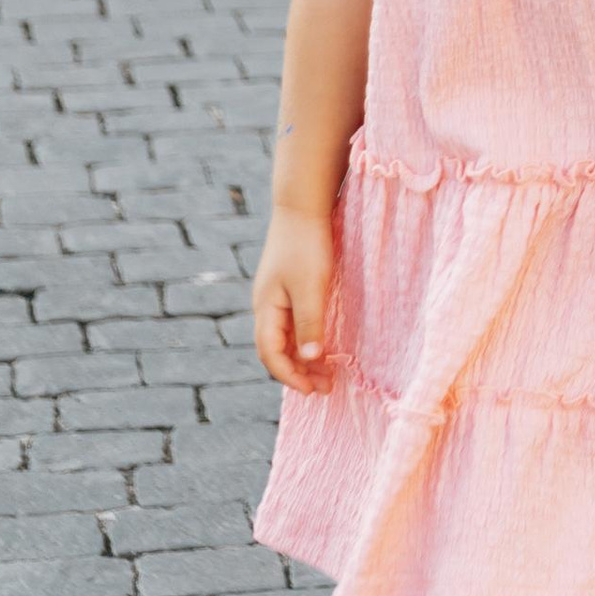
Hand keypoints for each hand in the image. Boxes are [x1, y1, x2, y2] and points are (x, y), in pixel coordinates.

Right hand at [252, 210, 336, 387]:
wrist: (302, 205)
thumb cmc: (306, 245)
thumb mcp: (311, 286)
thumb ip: (309, 322)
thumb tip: (308, 359)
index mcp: (266, 308)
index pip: (271, 354)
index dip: (290, 376)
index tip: (312, 390)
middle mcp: (266, 307)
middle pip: (277, 350)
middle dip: (299, 372)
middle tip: (326, 388)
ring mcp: (276, 297)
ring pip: (286, 339)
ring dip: (304, 358)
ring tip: (328, 374)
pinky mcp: (288, 288)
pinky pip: (293, 324)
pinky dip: (306, 340)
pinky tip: (323, 347)